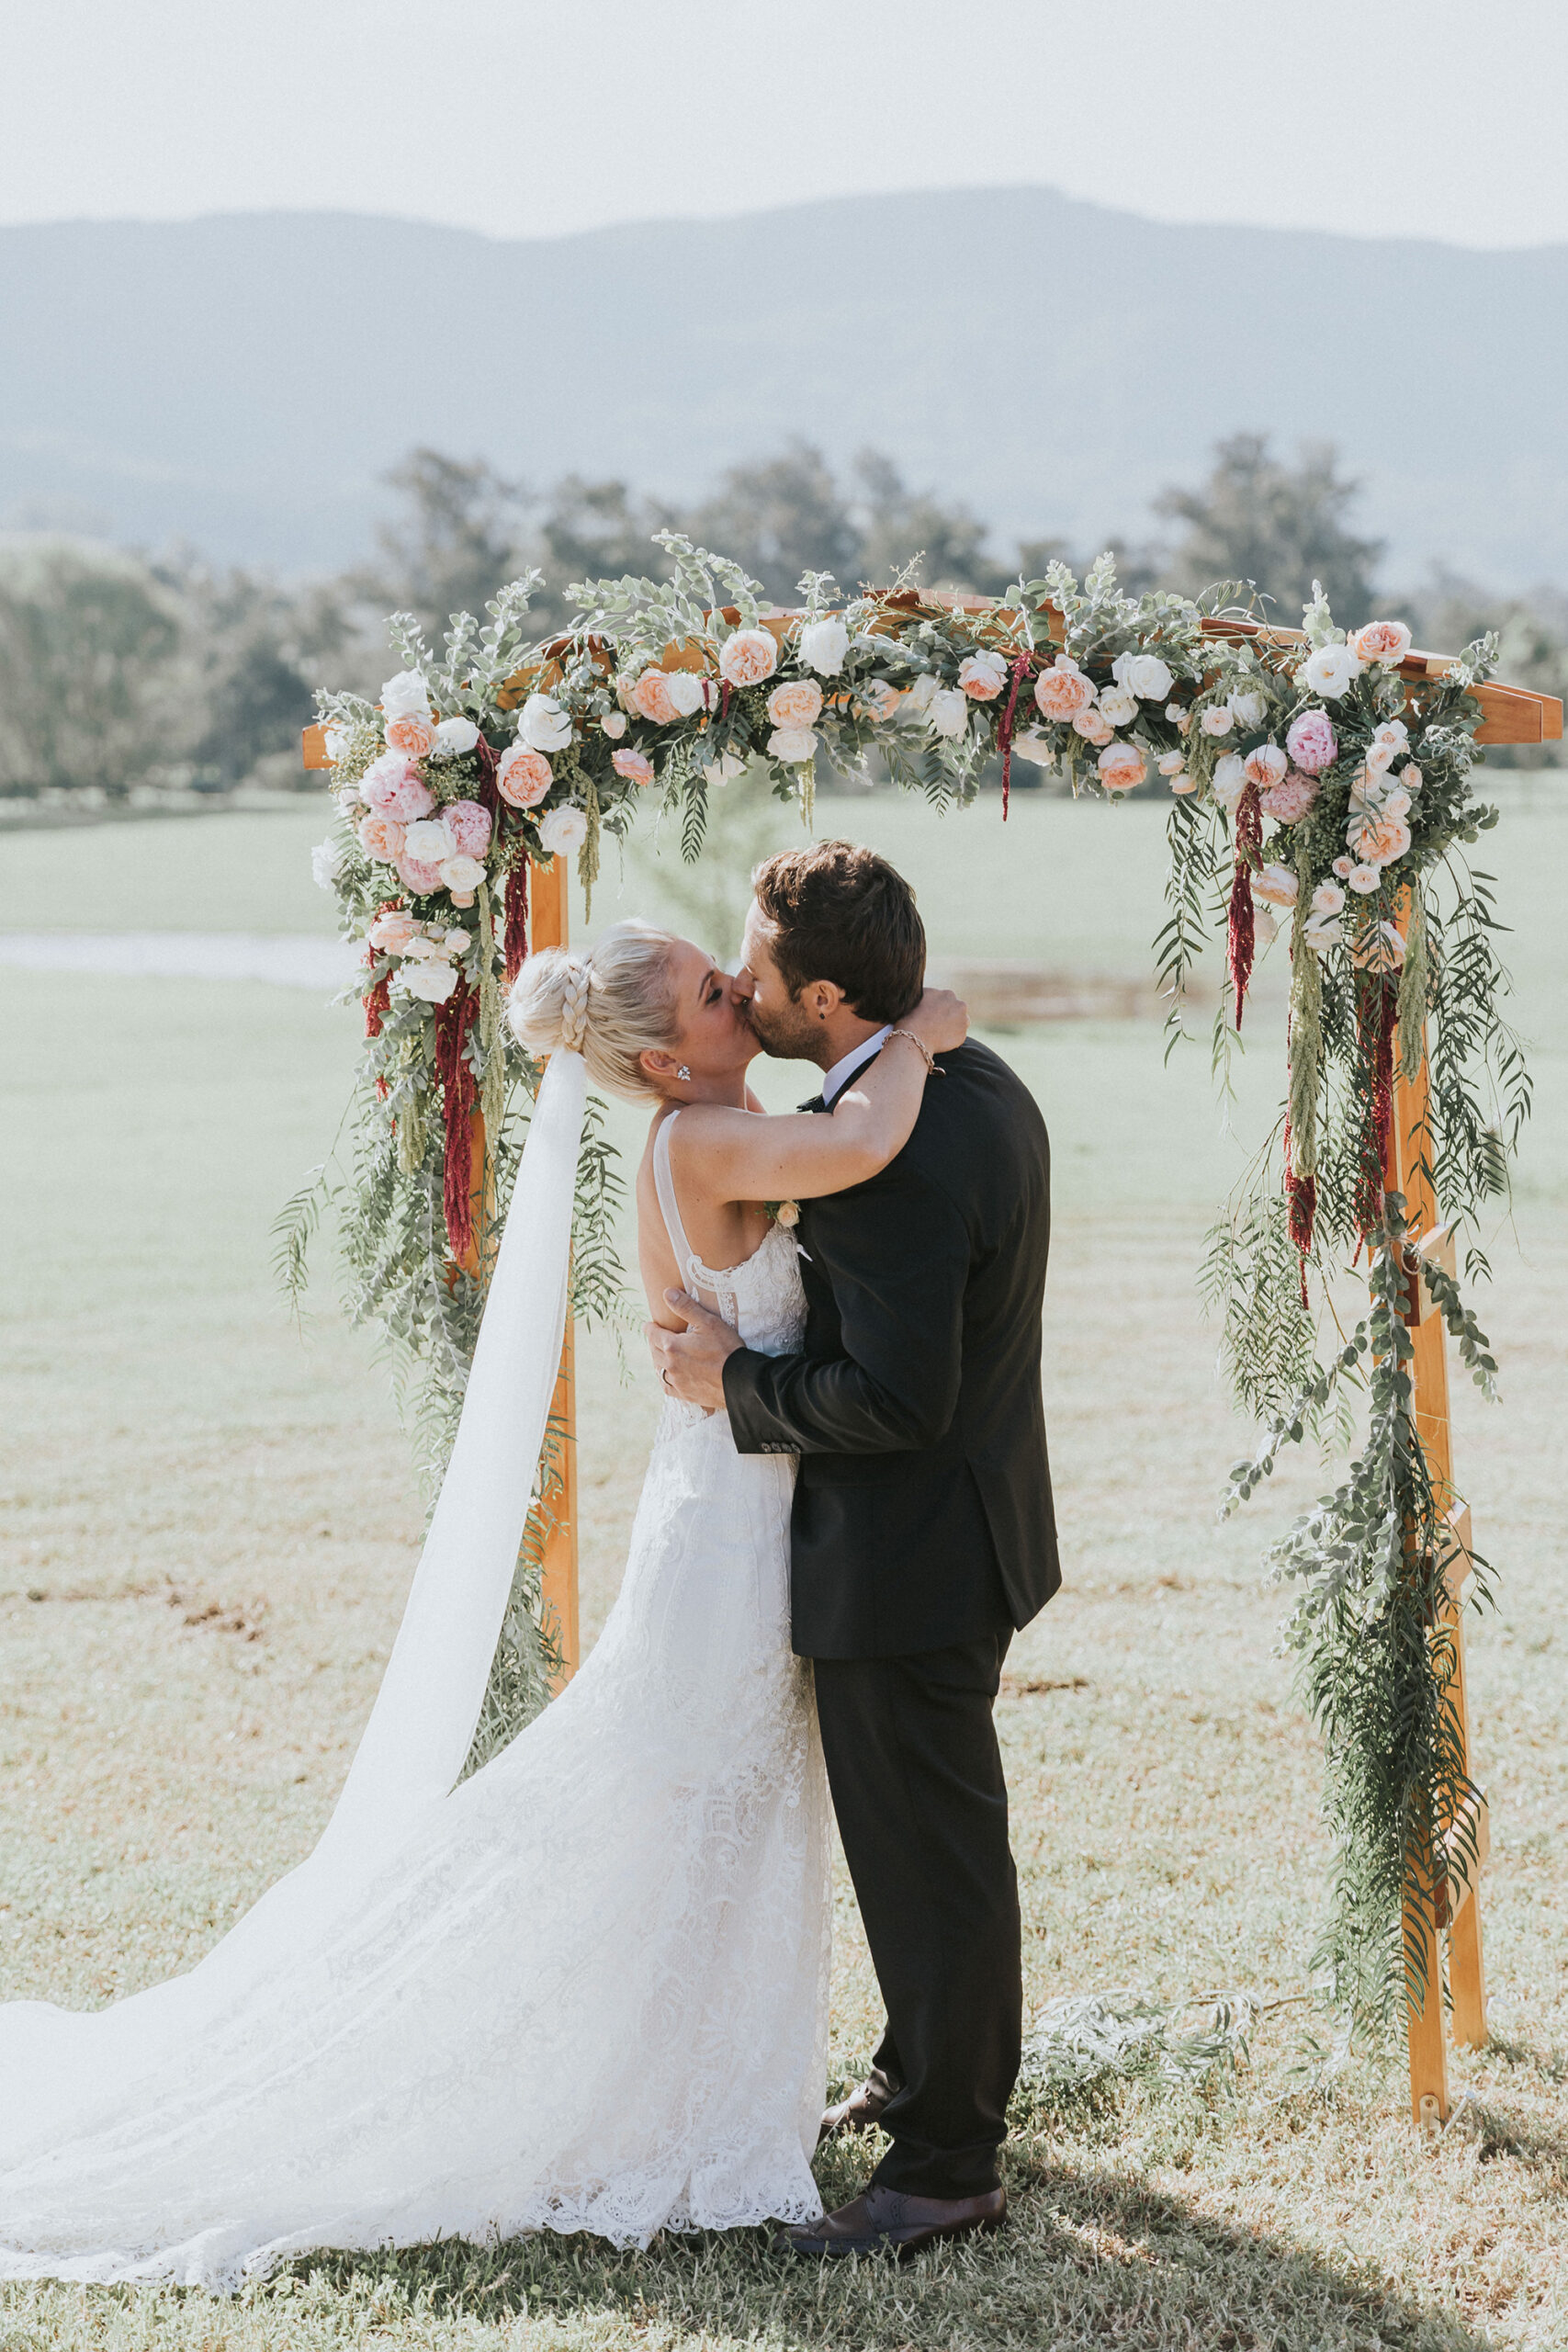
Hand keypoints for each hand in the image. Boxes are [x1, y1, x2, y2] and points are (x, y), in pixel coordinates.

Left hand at [645, 1290, 742, 1409]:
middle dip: (653, 1343)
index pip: (653, 1335)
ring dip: (658, 1360)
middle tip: (654, 1338)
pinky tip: (668, 1377)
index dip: (650, 1328)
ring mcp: (677, 1382)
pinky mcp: (685, 1395)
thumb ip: (686, 1307)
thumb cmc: (726, 1349)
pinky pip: (667, 1387)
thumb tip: (667, 1293)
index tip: (647, 1325)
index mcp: (673, 1346)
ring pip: (659, 1370)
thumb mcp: (708, 1322)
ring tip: (659, 1356)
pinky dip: (665, 1379)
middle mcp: (670, 1365)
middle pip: (654, 1352)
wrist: (740, 1381)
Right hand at [905, 986, 967, 1055]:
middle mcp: (959, 1004)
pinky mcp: (962, 1035)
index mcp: (947, 994)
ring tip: (938, 1032)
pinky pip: (958, 1036)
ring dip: (952, 1025)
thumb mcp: (917, 998)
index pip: (946, 1000)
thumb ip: (928, 995)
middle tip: (936, 1024)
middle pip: (956, 1010)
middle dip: (948, 1015)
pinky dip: (951, 1038)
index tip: (931, 1015)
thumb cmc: (910, 1017)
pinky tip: (940, 1040)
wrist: (913, 1036)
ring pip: (960, 1022)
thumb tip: (929, 996)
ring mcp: (963, 1020)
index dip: (938, 1008)